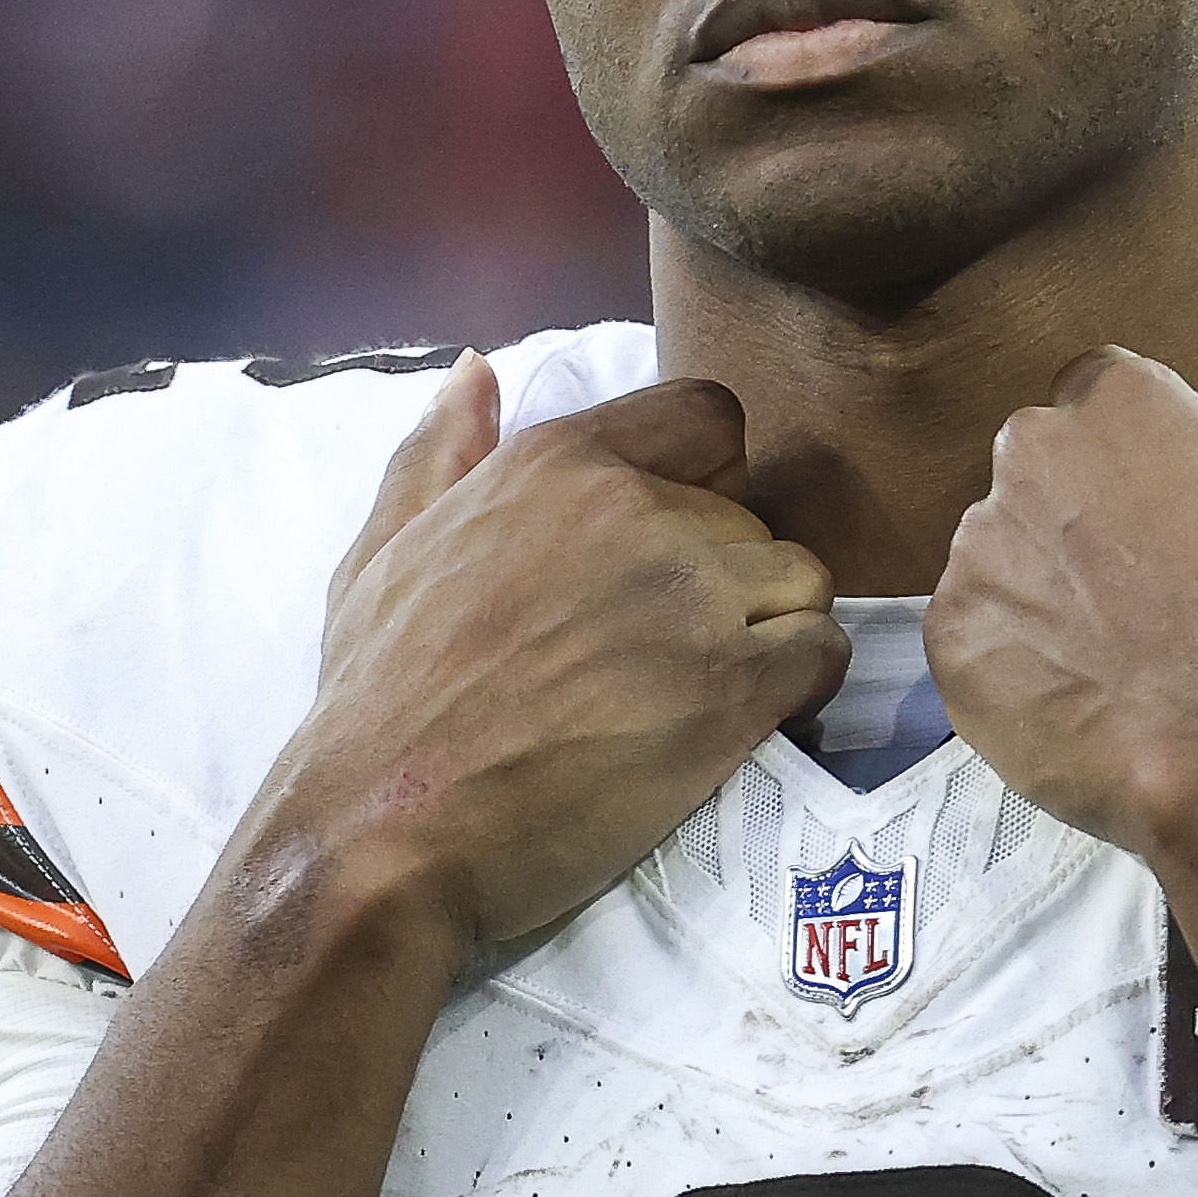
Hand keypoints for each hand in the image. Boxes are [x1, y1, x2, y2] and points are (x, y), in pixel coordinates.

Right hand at [285, 359, 845, 943]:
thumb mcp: (383, 550)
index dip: (710, 480)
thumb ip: (440, 454)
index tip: (674, 547)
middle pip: (754, 519)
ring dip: (773, 633)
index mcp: (560, 463)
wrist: (387, 825)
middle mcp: (636, 511)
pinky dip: (802, 689)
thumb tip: (476, 371)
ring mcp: (690, 599)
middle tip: (670, 652)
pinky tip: (747, 722)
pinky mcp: (730, 691)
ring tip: (712, 689)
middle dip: (729, 580)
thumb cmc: (376, 699)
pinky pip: (821, 654)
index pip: (708, 419)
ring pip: (802, 582)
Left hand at [928, 285, 1197, 854]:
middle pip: (1047, 473)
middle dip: (1089, 523)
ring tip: (1123, 657)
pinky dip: (1013, 663)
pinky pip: (972, 634)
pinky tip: (1081, 697)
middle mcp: (1032, 453)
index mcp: (1123, 401)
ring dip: (1047, 592)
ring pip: (1006, 553)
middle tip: (1160, 599)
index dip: (1146, 465)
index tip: (1187, 526)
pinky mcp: (949, 637)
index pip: (1106, 400)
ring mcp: (981, 546)